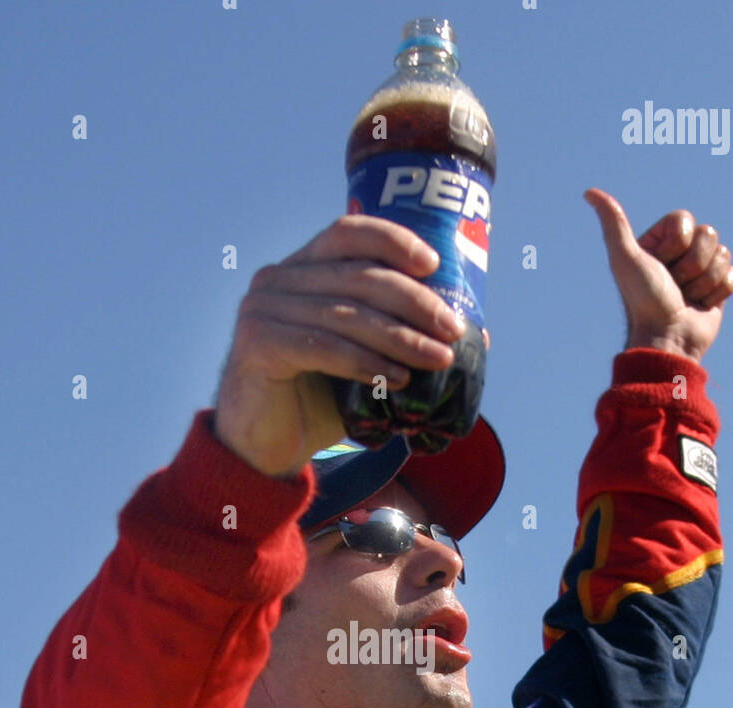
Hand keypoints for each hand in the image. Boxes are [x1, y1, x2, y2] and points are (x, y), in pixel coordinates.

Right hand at [213, 215, 472, 476]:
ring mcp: (262, 309)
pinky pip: (323, 347)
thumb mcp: (364, 362)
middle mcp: (276, 279)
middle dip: (414, 301)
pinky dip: (365, 362)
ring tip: (437, 359)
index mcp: (300, 269)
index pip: (348, 233)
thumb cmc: (315, 401)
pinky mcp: (258, 344)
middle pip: (357, 275)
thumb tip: (474, 332)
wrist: (262, 448)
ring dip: (400, 337)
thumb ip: (399, 338)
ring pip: (345, 314)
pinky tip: (396, 379)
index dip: (393, 241)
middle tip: (452, 329)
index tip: (435, 265)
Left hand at [583, 188, 732, 362]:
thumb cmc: (644, 300)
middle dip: (692, 264)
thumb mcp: (625, 258)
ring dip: (704, 281)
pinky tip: (701, 305)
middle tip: (674, 286)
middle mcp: (679, 254)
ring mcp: (700, 270)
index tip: (660, 266)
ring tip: (686, 298)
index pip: (687, 220)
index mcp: (659, 241)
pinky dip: (719, 292)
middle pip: (708, 235)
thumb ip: (614, 223)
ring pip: (723, 254)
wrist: (667, 339)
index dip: (677, 244)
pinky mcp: (717, 289)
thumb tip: (589, 192)